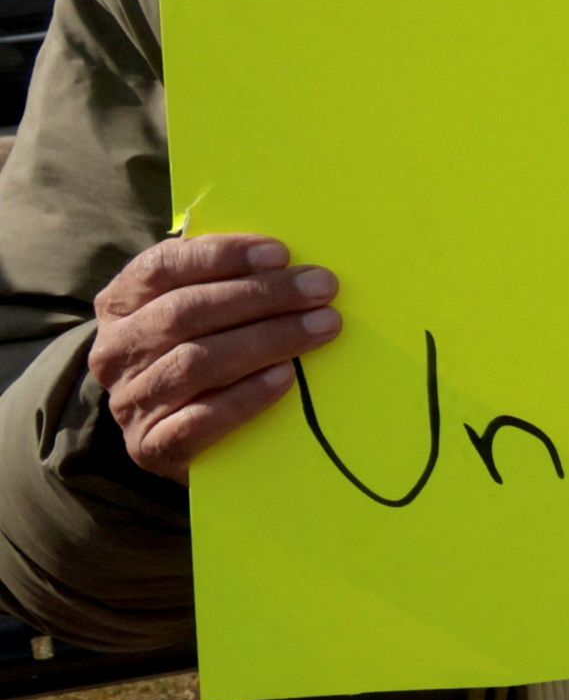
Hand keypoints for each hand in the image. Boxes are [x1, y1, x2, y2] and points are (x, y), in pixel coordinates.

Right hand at [89, 232, 340, 476]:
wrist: (174, 438)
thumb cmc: (200, 354)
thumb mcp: (197, 313)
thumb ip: (224, 282)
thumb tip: (286, 261)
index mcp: (119, 305)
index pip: (160, 267)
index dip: (219, 255)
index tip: (279, 253)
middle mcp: (114, 351)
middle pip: (184, 312)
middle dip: (260, 296)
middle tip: (321, 288)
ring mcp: (128, 401)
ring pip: (195, 362)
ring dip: (265, 340)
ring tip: (322, 327)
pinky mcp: (150, 446)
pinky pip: (199, 419)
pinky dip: (246, 396)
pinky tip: (285, 377)